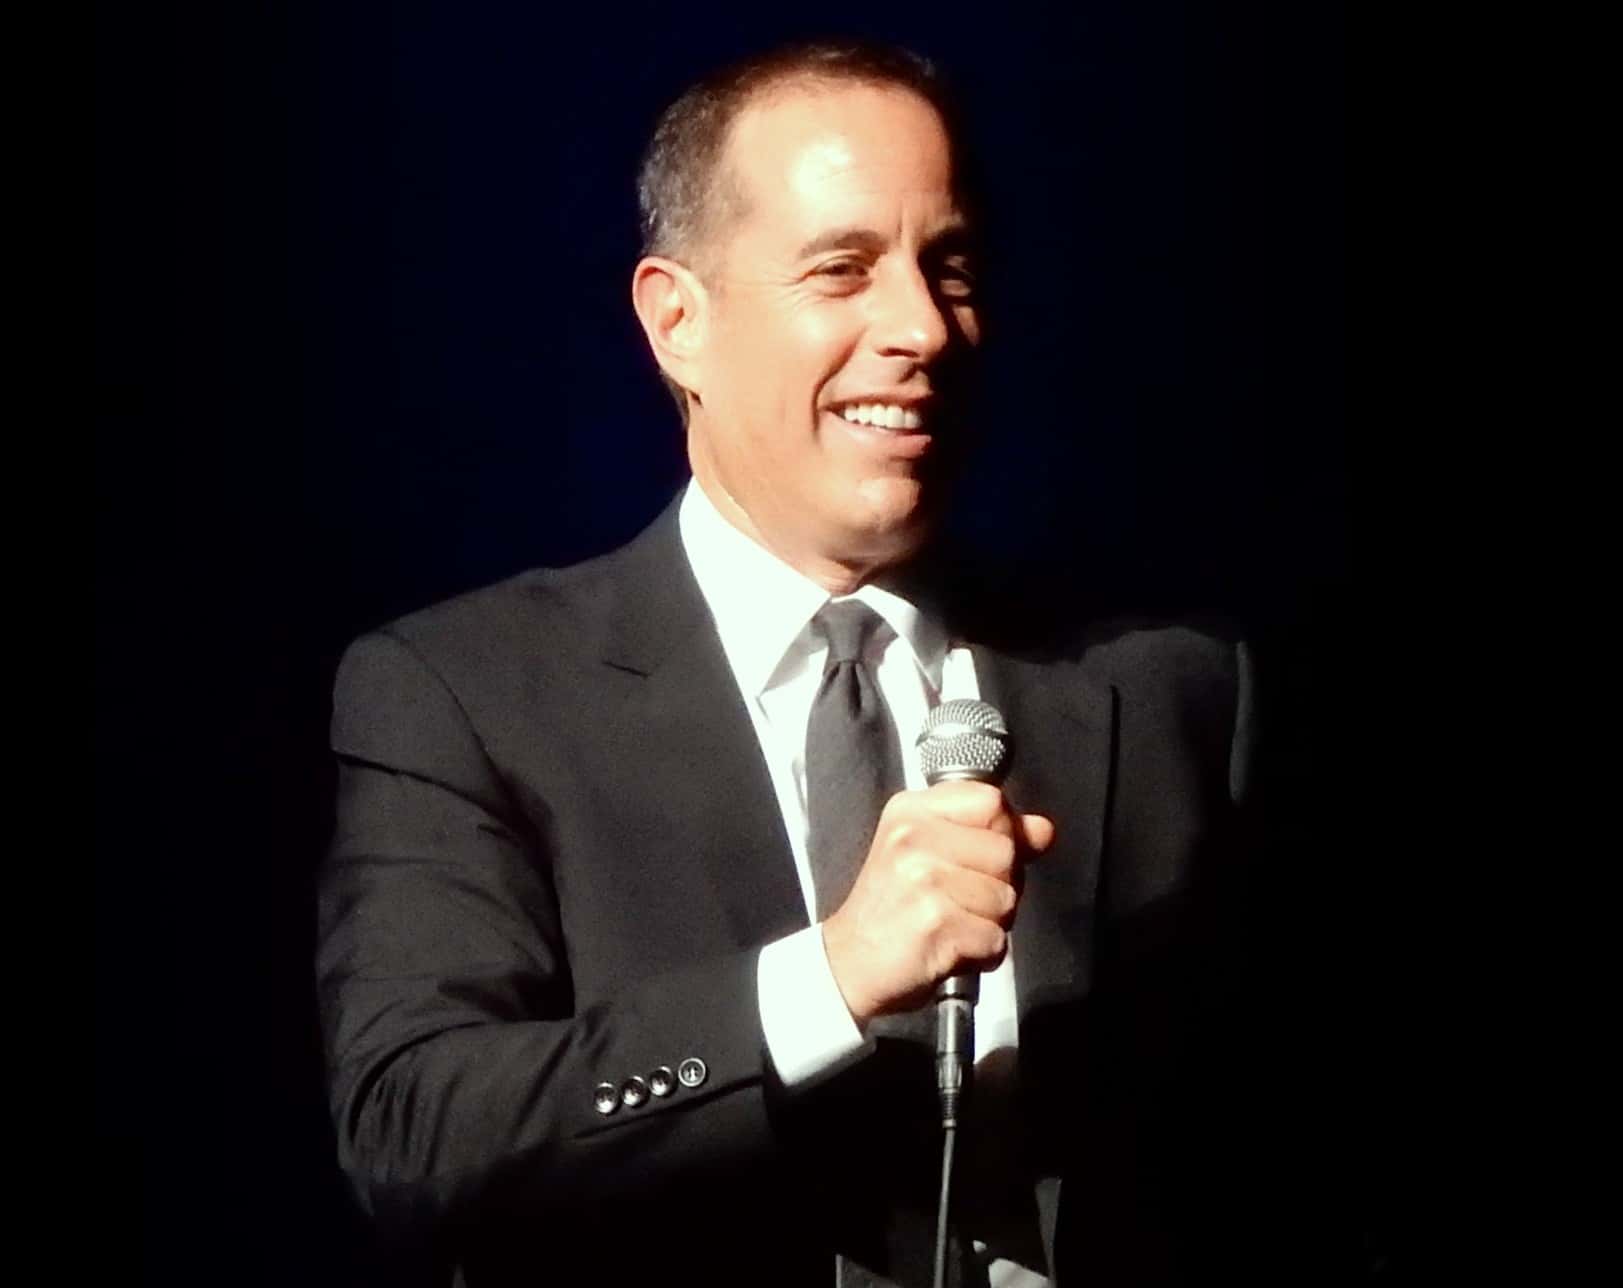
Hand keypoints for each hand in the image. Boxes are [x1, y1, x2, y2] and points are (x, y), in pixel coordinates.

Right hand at [820, 780, 1055, 1024]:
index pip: (991, 801)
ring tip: (953, 924)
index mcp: (911, 811)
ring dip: (991, 923)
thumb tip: (1043, 829)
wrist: (849, 963)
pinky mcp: (937, 924)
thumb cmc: (891, 909)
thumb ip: (989, 836)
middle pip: (1006, 850)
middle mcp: (914, 838)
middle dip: (999, 884)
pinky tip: (952, 949)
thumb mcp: (928, 853)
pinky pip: (997, 939)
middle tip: (959, 900)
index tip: (978, 858)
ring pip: (1007, 898)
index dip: (1001, 832)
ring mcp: (925, 880)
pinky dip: (983, 954)